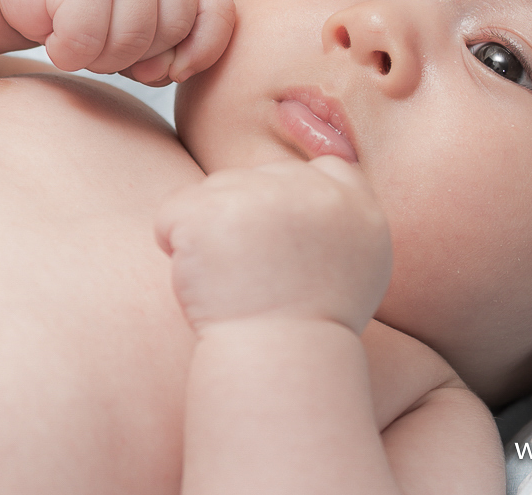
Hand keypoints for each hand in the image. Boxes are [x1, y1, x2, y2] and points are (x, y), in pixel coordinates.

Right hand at [0, 0, 234, 84]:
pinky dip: (66, 53)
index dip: (202, 52)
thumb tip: (169, 71)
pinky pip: (87, 42)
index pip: (220, 14)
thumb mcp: (136, 28)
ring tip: (77, 33)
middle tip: (101, 41)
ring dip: (98, 58)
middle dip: (136, 57)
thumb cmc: (84, 7)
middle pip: (172, 35)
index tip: (173, 71)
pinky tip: (54, 31)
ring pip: (130, 43)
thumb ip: (165, 51)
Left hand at [155, 157, 391, 333]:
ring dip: (209, 233)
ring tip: (234, 281)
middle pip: (256, 178)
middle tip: (258, 274)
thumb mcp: (359, 264)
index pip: (325, 168)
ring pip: (211, 192)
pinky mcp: (210, 211)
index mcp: (355, 203)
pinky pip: (172, 215)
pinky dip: (174, 245)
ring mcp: (259, 196)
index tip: (286, 246)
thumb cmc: (310, 324)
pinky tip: (204, 281)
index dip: (295, 202)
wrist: (277, 364)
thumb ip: (343, 215)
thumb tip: (316, 175)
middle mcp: (310, 190)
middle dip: (244, 219)